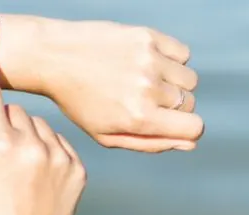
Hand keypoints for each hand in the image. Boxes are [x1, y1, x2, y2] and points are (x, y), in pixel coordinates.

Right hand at [0, 52, 86, 214]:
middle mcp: (33, 146)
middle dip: (6, 124)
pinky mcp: (79, 171)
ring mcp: (60, 158)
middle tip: (0, 156)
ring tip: (21, 173)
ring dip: (30, 137)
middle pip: (18, 112)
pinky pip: (62, 144)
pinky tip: (40, 179)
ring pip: (42, 126)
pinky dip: (50, 152)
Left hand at [31, 20, 203, 152]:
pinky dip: (172, 59)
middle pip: (190, 104)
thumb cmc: (80, 102)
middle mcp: (148, 88)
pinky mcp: (147, 36)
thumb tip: (191, 144)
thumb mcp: (108, 135)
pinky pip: (183, 53)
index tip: (171, 123)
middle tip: (143, 100)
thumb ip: (152, 143)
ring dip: (174, 83)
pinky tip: (147, 62)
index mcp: (139, 118)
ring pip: (189, 79)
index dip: (187, 129)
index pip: (195, 127)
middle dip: (173, 106)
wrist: (53, 57)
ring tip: (145, 81)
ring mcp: (149, 59)